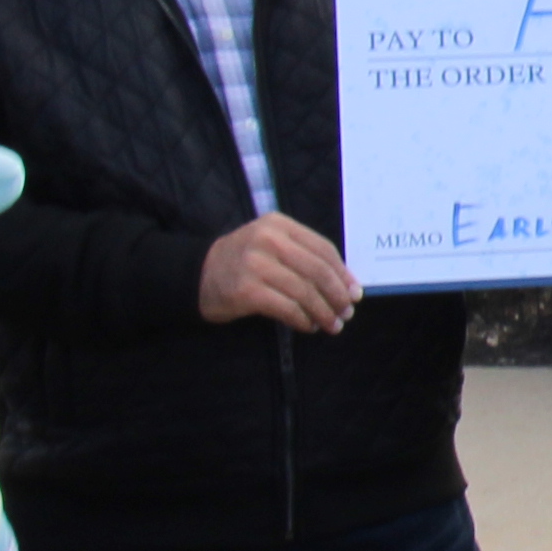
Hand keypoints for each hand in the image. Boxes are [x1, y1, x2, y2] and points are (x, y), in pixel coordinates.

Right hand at [199, 216, 362, 333]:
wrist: (197, 275)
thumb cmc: (242, 262)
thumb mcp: (270, 244)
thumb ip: (303, 256)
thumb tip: (345, 285)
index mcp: (278, 224)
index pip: (322, 248)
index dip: (342, 273)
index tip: (354, 293)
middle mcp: (267, 239)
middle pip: (317, 270)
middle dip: (337, 295)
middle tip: (347, 313)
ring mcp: (255, 264)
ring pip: (304, 292)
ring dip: (323, 312)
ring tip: (332, 325)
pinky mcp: (247, 290)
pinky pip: (287, 308)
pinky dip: (303, 320)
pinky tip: (308, 326)